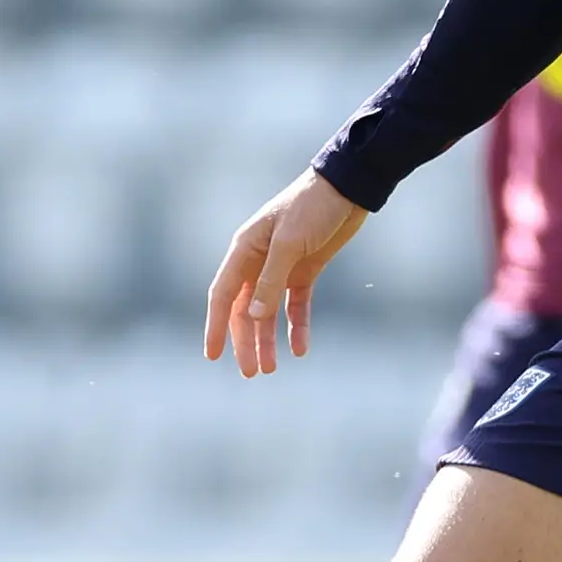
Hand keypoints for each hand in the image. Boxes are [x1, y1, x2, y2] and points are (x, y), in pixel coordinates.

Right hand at [201, 170, 366, 377]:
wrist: (349, 189)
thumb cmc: (313, 208)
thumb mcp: (290, 244)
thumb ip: (270, 280)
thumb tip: (251, 316)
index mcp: (244, 250)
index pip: (222, 294)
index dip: (215, 325)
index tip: (212, 355)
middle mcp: (258, 260)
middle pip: (244, 309)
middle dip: (245, 341)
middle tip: (251, 372)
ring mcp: (282, 267)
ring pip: (268, 312)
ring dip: (267, 340)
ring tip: (269, 369)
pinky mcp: (306, 270)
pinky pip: (296, 305)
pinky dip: (297, 326)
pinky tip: (300, 349)